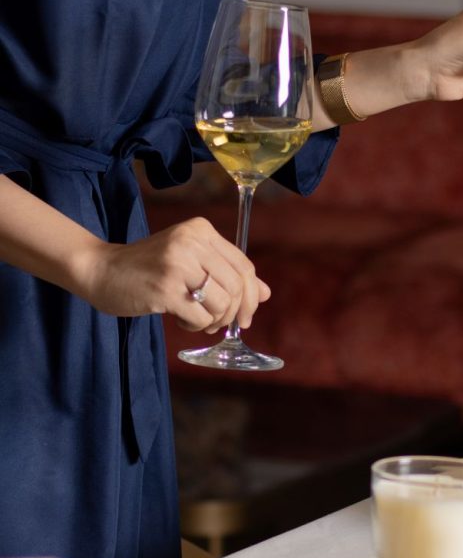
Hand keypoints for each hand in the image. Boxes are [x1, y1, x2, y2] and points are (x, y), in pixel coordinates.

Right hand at [72, 217, 270, 332]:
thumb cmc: (149, 268)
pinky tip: (182, 321)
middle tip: (220, 324)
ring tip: (197, 321)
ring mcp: (178, 264)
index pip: (245, 266)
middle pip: (238, 287)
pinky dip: (196, 327)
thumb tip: (266, 293)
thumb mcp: (191, 262)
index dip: (251, 295)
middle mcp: (191, 242)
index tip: (246, 316)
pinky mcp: (165, 288)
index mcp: (200, 230)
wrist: (101, 270)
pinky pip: (201, 318)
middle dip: (235, 314)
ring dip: (213, 321)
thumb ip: (227, 274)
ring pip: (222, 304)